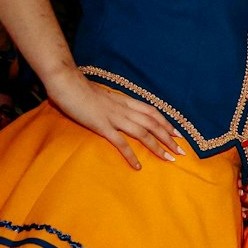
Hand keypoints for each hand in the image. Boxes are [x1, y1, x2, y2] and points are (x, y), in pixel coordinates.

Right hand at [50, 73, 184, 168]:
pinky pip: (121, 143)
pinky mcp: (102, 126)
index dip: (167, 123)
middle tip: (181, 151)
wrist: (66, 82)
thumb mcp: (103, 95)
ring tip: (169, 159)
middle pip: (153, 124)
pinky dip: (131, 155)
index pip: (152, 112)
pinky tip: (138, 166)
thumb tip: (116, 108)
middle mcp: (124, 109)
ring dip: (158, 147)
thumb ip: (112, 103)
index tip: (177, 133)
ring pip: (143, 133)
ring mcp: (114, 117)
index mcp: (125, 100)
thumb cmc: (80, 88)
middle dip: (169, 138)